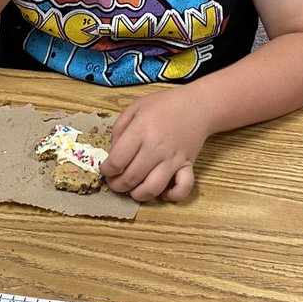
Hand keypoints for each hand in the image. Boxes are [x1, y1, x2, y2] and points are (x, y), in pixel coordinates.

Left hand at [101, 88, 209, 202]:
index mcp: (140, 131)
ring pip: (152, 188)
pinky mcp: (188, 166)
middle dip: (117, 186)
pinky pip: (182, 188)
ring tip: (132, 190)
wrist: (197, 105)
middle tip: (114, 182)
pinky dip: (172, 196)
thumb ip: (118, 130)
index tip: (105, 170)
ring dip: (138, 195)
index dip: (106, 170)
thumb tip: (111, 154)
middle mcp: (156, 148)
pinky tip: (163, 193)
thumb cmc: (164, 105)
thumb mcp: (135, 108)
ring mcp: (173, 159)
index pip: (117, 161)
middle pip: (131, 178)